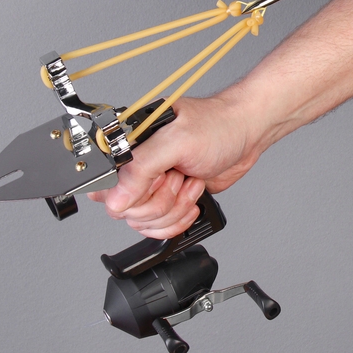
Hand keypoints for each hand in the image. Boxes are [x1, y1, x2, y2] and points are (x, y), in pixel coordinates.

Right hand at [87, 93, 260, 238]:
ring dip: (174, 208)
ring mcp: (152, 184)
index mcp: (128, 144)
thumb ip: (142, 168)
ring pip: (143, 222)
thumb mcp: (177, 141)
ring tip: (189, 182)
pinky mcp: (168, 198)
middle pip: (125, 209)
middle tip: (178, 176)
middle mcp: (135, 165)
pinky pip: (159, 226)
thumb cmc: (217, 126)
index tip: (157, 180)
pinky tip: (192, 198)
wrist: (247, 134)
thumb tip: (115, 199)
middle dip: (161, 199)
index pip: (105, 185)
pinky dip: (178, 219)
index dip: (131, 192)